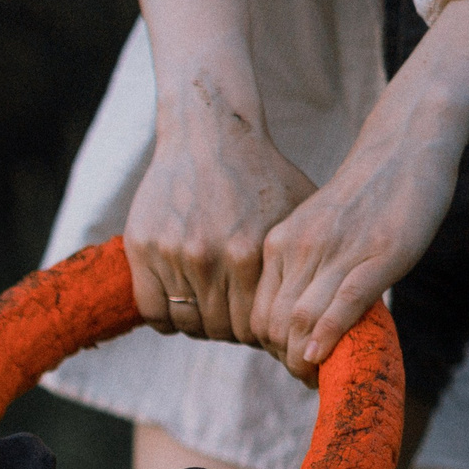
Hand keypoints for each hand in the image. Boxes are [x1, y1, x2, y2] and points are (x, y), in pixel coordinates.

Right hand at [126, 87, 314, 343]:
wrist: (209, 135)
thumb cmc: (261, 175)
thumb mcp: (297, 214)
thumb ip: (305, 260)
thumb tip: (325, 309)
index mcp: (247, 254)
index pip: (252, 327)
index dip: (258, 333)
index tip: (259, 325)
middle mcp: (207, 258)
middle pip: (219, 329)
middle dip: (229, 330)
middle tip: (233, 319)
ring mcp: (171, 253)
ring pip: (185, 323)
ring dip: (198, 324)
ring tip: (208, 310)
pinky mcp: (143, 247)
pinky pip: (151, 310)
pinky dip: (166, 318)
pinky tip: (178, 306)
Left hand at [249, 117, 456, 382]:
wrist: (405, 144)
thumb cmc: (366, 193)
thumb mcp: (320, 230)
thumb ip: (306, 268)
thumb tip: (302, 316)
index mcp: (280, 245)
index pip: (258, 312)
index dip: (270, 346)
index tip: (292, 360)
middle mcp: (299, 248)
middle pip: (274, 322)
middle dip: (285, 358)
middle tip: (305, 377)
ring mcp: (337, 250)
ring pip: (301, 317)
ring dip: (303, 358)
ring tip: (316, 377)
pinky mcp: (378, 253)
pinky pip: (342, 301)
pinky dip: (328, 333)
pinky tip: (322, 357)